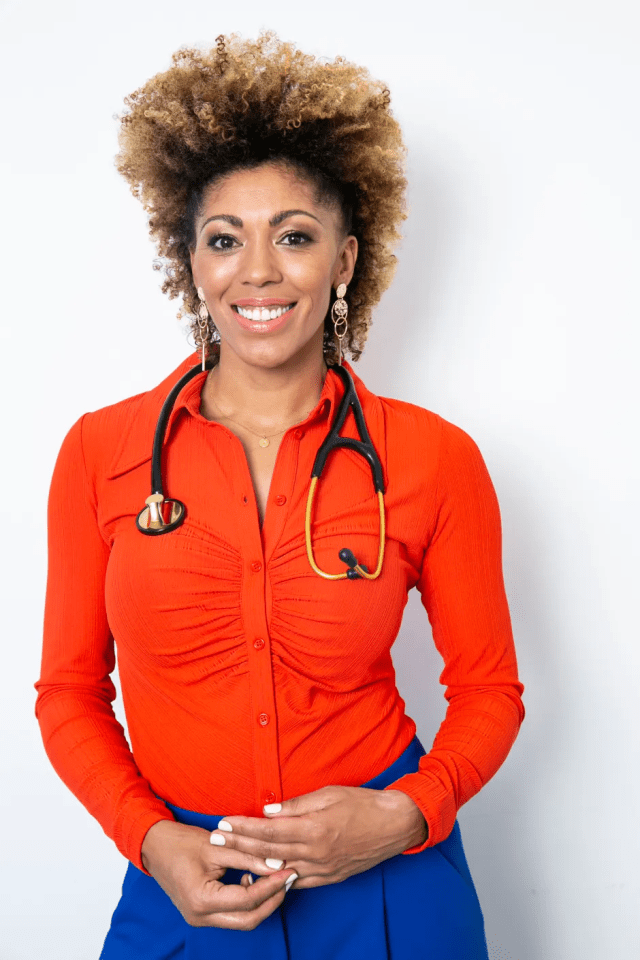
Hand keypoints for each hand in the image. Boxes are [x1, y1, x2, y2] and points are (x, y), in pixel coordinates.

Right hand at [140, 819, 297, 928]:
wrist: (153, 845)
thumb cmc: (180, 842)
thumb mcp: (217, 845)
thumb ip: (248, 856)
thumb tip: (277, 864)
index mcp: (202, 900)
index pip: (248, 900)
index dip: (272, 886)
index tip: (289, 870)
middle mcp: (200, 917)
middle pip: (248, 919)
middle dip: (272, 900)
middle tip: (288, 878)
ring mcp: (200, 918)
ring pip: (241, 920)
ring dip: (261, 901)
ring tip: (274, 876)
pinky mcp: (202, 913)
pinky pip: (232, 914)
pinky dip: (247, 901)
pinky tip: (252, 878)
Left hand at [208, 786, 427, 889]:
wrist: (395, 825)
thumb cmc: (363, 804)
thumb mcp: (329, 794)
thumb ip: (297, 805)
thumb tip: (268, 812)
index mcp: (314, 829)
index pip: (269, 830)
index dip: (243, 828)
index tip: (224, 822)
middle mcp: (316, 853)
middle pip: (268, 851)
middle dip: (238, 845)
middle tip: (215, 840)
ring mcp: (323, 869)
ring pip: (279, 869)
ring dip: (252, 863)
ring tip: (230, 857)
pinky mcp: (330, 877)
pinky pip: (299, 881)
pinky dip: (278, 877)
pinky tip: (262, 874)